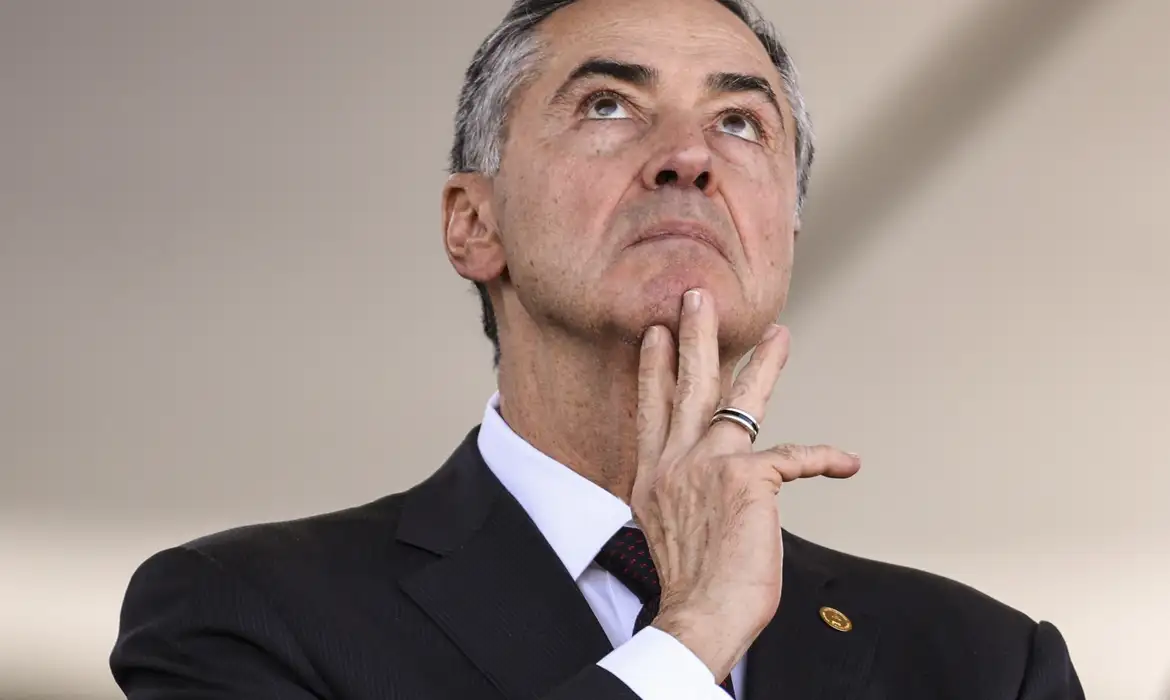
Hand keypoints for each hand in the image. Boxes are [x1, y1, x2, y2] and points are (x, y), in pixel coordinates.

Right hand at [631, 288, 860, 682]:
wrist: (700, 613)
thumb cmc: (692, 583)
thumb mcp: (667, 527)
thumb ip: (679, 493)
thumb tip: (699, 487)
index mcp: (652, 475)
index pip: (651, 409)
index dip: (654, 369)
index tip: (654, 335)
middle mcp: (674, 462)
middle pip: (685, 386)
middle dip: (693, 336)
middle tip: (697, 296)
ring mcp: (708, 465)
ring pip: (738, 399)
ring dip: (762, 363)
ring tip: (780, 332)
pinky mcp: (747, 479)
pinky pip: (795, 456)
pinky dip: (826, 459)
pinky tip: (849, 461)